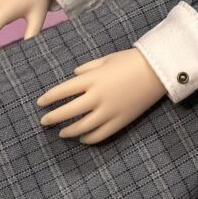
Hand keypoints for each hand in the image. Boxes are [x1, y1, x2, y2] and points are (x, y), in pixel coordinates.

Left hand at [36, 48, 166, 143]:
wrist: (157, 71)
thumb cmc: (130, 60)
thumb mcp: (106, 59)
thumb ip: (88, 68)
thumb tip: (74, 76)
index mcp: (92, 79)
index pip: (63, 91)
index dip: (49, 98)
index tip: (40, 103)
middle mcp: (97, 97)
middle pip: (68, 111)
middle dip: (52, 117)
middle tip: (43, 121)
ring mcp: (109, 111)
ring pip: (82, 127)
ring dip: (68, 131)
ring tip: (60, 132)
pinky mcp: (120, 122)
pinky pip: (100, 135)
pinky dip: (88, 139)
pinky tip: (82, 138)